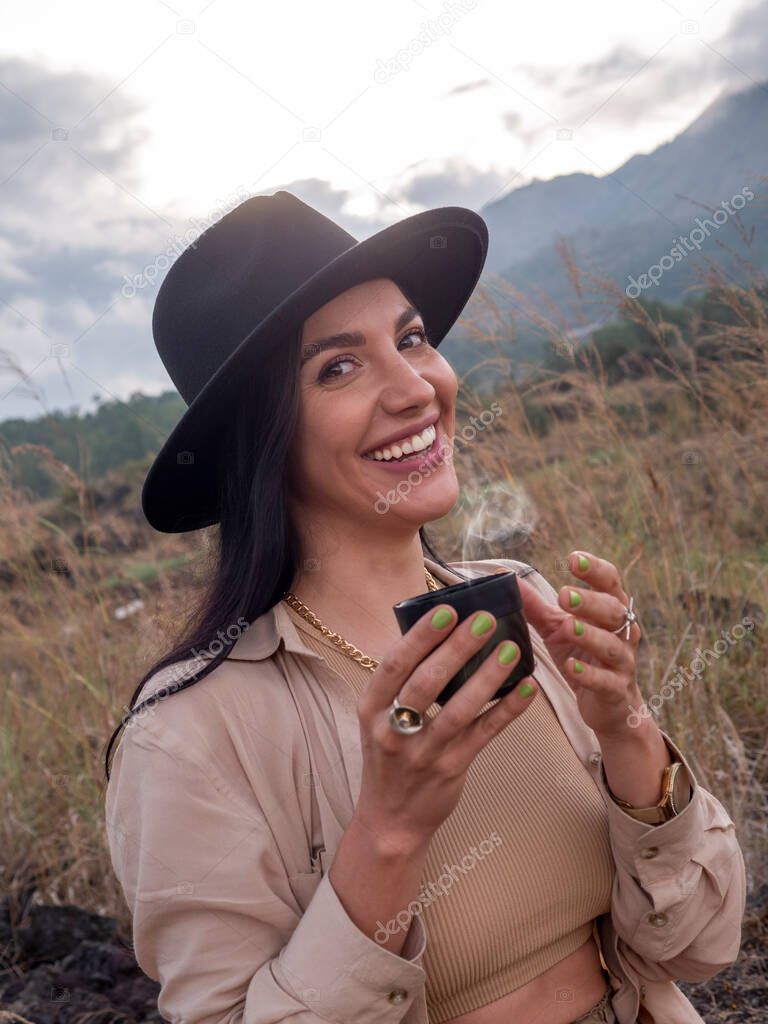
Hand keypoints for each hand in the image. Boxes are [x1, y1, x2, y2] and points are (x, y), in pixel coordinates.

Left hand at [514, 551, 642, 737]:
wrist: (610, 705)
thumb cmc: (582, 656)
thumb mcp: (556, 627)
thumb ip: (535, 604)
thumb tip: (503, 575)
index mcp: (609, 610)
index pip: (609, 582)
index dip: (594, 569)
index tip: (573, 559)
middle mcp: (622, 632)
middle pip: (613, 610)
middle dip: (589, 601)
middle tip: (562, 595)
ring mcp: (622, 662)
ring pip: (611, 645)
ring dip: (589, 635)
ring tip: (568, 627)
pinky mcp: (616, 691)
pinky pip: (606, 681)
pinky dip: (588, 674)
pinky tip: (571, 666)